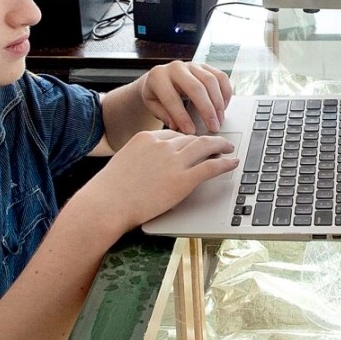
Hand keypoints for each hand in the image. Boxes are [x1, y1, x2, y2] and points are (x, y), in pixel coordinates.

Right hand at [76, 129, 237, 230]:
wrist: (107, 204)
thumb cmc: (110, 191)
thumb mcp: (124, 163)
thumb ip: (140, 158)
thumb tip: (149, 165)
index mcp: (146, 138)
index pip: (174, 135)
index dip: (187, 140)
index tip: (194, 143)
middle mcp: (162, 145)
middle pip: (191, 138)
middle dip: (207, 141)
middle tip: (218, 143)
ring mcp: (174, 161)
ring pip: (205, 147)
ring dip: (221, 146)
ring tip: (229, 149)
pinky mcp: (183, 180)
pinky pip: (211, 166)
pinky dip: (225, 163)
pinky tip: (232, 162)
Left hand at [141, 61, 231, 133]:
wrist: (159, 78)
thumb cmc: (156, 94)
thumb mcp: (152, 105)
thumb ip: (164, 115)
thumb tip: (177, 126)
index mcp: (158, 76)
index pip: (172, 98)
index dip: (182, 117)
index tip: (190, 132)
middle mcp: (175, 67)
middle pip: (196, 88)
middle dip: (207, 110)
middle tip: (213, 128)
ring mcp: (192, 65)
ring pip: (211, 81)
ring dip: (218, 103)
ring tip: (219, 120)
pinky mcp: (204, 66)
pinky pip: (220, 77)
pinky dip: (225, 92)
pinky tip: (223, 107)